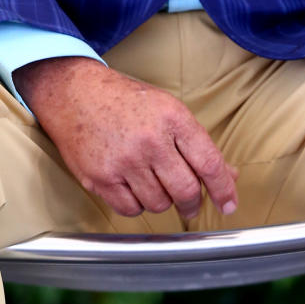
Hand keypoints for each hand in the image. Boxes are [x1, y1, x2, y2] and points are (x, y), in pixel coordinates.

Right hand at [13, 56, 237, 220]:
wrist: (75, 94)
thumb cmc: (124, 100)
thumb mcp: (166, 108)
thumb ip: (197, 143)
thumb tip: (228, 174)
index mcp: (172, 117)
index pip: (208, 162)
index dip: (223, 188)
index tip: (229, 204)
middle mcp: (150, 140)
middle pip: (186, 190)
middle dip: (194, 203)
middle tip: (191, 204)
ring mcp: (124, 161)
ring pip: (159, 204)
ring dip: (162, 200)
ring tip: (153, 181)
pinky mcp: (101, 178)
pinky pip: (131, 209)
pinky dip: (137, 204)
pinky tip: (133, 186)